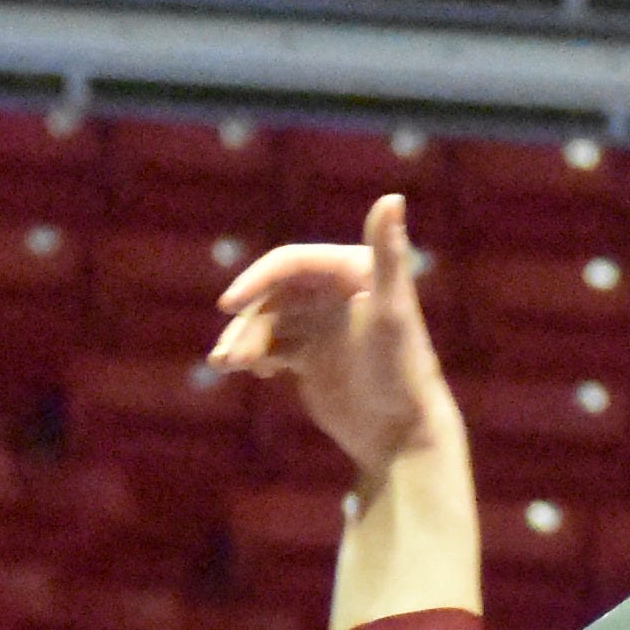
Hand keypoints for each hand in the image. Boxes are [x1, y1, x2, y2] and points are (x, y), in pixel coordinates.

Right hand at [204, 191, 459, 480]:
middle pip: (271, 296)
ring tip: (226, 365)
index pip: (288, 263)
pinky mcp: (309, 355)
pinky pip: (268, 348)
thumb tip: (393, 197)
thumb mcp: (392, 311)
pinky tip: (254, 373)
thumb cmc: (402, 370)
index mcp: (350, 270)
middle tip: (227, 358)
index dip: (255, 281)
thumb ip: (389, 255)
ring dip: (242, 342)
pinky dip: (253, 357)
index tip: (229, 306)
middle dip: (245, 324)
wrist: (403, 432)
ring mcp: (319, 324)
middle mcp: (332, 291)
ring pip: (265, 324)